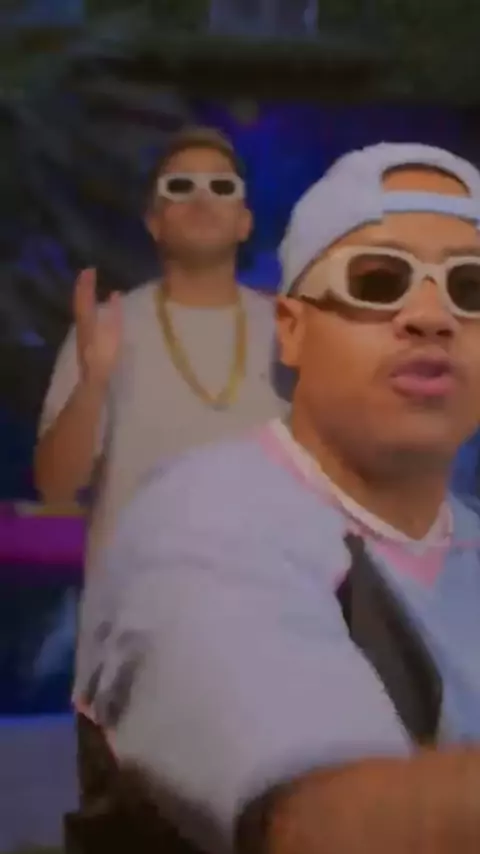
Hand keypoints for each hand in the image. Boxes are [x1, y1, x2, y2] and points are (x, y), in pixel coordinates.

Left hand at [74, 268, 121, 386]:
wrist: (93, 379)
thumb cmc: (105, 357)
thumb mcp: (113, 333)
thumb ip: (114, 313)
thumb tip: (115, 294)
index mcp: (88, 320)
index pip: (86, 297)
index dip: (87, 284)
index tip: (90, 269)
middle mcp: (82, 324)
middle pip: (79, 302)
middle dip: (82, 287)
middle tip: (86, 273)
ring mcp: (82, 333)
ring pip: (79, 309)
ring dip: (82, 296)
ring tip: (87, 287)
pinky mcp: (85, 340)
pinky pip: (83, 317)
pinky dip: (85, 308)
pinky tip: (91, 310)